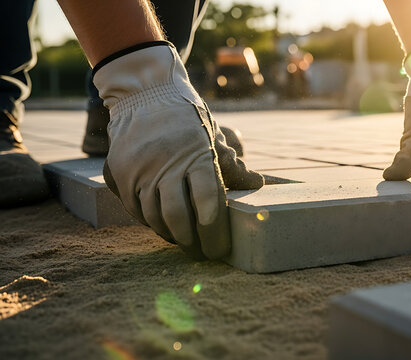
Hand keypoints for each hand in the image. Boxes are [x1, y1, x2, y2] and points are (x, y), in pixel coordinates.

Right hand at [94, 42, 262, 258]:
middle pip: (177, 214)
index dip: (214, 228)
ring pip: (153, 216)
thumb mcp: (212, 136)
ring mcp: (139, 168)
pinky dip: (149, 222)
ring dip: (170, 234)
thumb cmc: (187, 118)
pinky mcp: (119, 172)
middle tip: (203, 253)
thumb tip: (257, 183)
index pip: (208, 199)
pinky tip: (163, 227)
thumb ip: (231, 164)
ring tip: (184, 243)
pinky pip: (134, 208)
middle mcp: (166, 163)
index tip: (220, 246)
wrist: (145, 93)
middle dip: (192, 240)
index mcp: (197, 154)